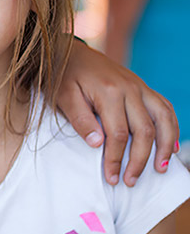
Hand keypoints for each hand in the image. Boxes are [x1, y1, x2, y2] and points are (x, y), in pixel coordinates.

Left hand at [57, 40, 177, 186]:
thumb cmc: (63, 77)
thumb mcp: (63, 97)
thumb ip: (80, 119)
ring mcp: (140, 87)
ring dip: (164, 146)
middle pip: (144, 131)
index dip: (115, 159)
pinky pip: (165, 107)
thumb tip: (98, 143)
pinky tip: (170, 146)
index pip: (118, 134)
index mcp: (109, 92)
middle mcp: (130, 89)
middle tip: (131, 181)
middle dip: (139, 160)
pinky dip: (171, 127)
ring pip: (163, 118)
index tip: (111, 177)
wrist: (70, 52)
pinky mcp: (143, 87)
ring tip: (160, 168)